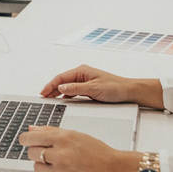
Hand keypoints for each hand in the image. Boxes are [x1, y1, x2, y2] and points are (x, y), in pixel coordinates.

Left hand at [18, 126, 142, 171]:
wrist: (116, 171)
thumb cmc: (99, 152)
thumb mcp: (76, 135)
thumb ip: (51, 131)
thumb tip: (31, 129)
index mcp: (63, 138)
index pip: (30, 138)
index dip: (25, 139)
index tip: (25, 140)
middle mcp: (61, 155)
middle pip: (31, 153)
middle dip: (37, 152)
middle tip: (50, 153)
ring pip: (36, 168)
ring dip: (44, 166)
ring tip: (59, 164)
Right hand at [39, 64, 162, 109]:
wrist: (129, 91)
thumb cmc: (115, 88)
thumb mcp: (93, 89)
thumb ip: (75, 89)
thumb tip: (61, 88)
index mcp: (82, 71)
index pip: (61, 78)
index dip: (50, 85)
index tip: (43, 93)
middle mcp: (82, 74)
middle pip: (62, 81)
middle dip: (51, 89)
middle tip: (43, 97)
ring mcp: (85, 80)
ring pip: (66, 86)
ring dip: (58, 92)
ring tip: (49, 99)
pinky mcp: (88, 87)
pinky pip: (73, 90)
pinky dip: (66, 95)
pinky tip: (62, 100)